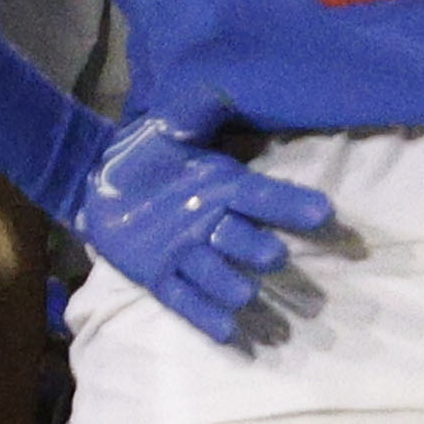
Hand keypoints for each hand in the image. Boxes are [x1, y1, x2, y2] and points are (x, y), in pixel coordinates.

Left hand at [70, 116, 335, 346]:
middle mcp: (212, 223)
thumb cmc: (145, 152)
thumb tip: (221, 89)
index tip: (325, 213)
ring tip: (245, 296)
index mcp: (223, 187)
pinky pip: (183, 299)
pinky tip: (230, 334)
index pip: (263, 196)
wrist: (98, 182)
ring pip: (213, 272)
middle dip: (258, 249)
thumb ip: (195, 111)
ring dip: (228, 285)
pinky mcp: (158, 277)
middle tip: (274, 259)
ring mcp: (186, 253)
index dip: (291, 205)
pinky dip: (205, 316)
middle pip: (241, 238)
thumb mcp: (168, 125)